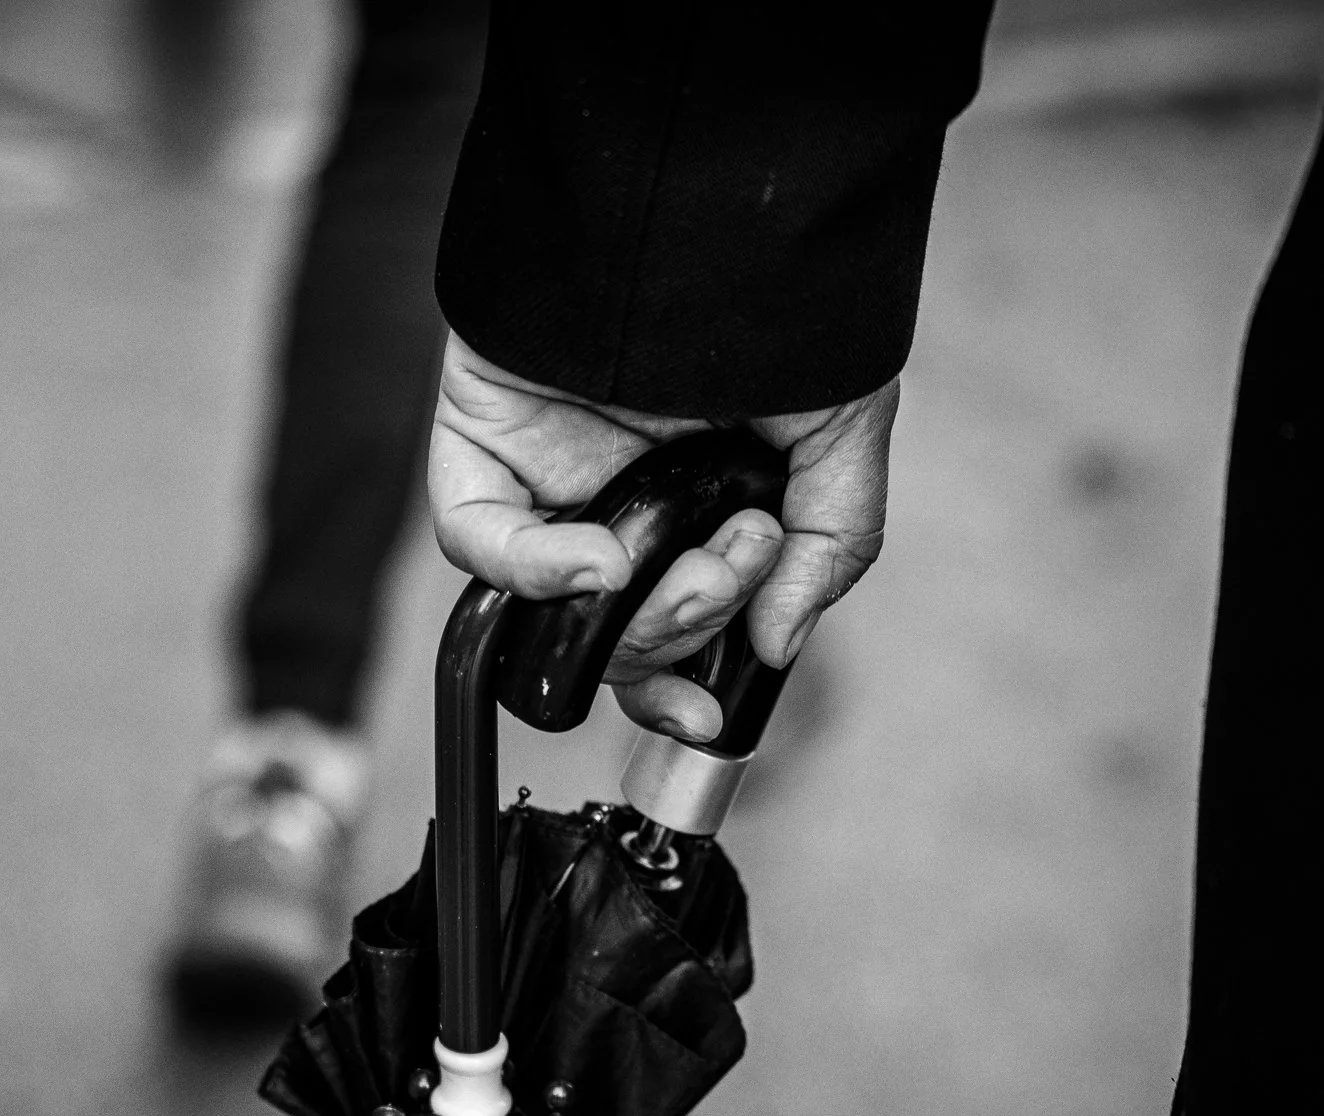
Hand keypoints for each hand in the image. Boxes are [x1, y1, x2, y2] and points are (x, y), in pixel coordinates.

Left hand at [429, 331, 893, 740]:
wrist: (712, 200)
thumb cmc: (778, 300)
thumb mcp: (843, 431)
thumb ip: (833, 547)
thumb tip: (781, 649)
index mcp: (694, 503)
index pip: (667, 627)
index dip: (685, 680)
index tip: (712, 707)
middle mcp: (618, 496)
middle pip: (623, 630)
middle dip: (694, 621)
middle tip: (745, 555)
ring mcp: (548, 472)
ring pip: (561, 603)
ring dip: (639, 609)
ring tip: (699, 554)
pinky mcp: (484, 439)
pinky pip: (479, 538)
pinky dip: (536, 571)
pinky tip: (600, 561)